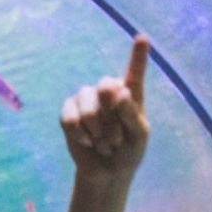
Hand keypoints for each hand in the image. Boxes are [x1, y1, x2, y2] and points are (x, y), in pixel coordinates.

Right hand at [60, 34, 150, 179]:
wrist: (105, 173)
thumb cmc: (128, 152)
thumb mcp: (138, 136)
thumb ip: (132, 114)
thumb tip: (119, 92)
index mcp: (130, 94)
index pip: (134, 72)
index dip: (138, 55)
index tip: (142, 38)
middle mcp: (107, 92)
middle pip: (106, 86)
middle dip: (110, 114)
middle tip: (116, 139)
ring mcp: (86, 100)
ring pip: (86, 102)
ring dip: (95, 127)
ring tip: (103, 144)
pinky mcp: (69, 113)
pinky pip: (69, 116)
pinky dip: (78, 132)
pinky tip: (87, 142)